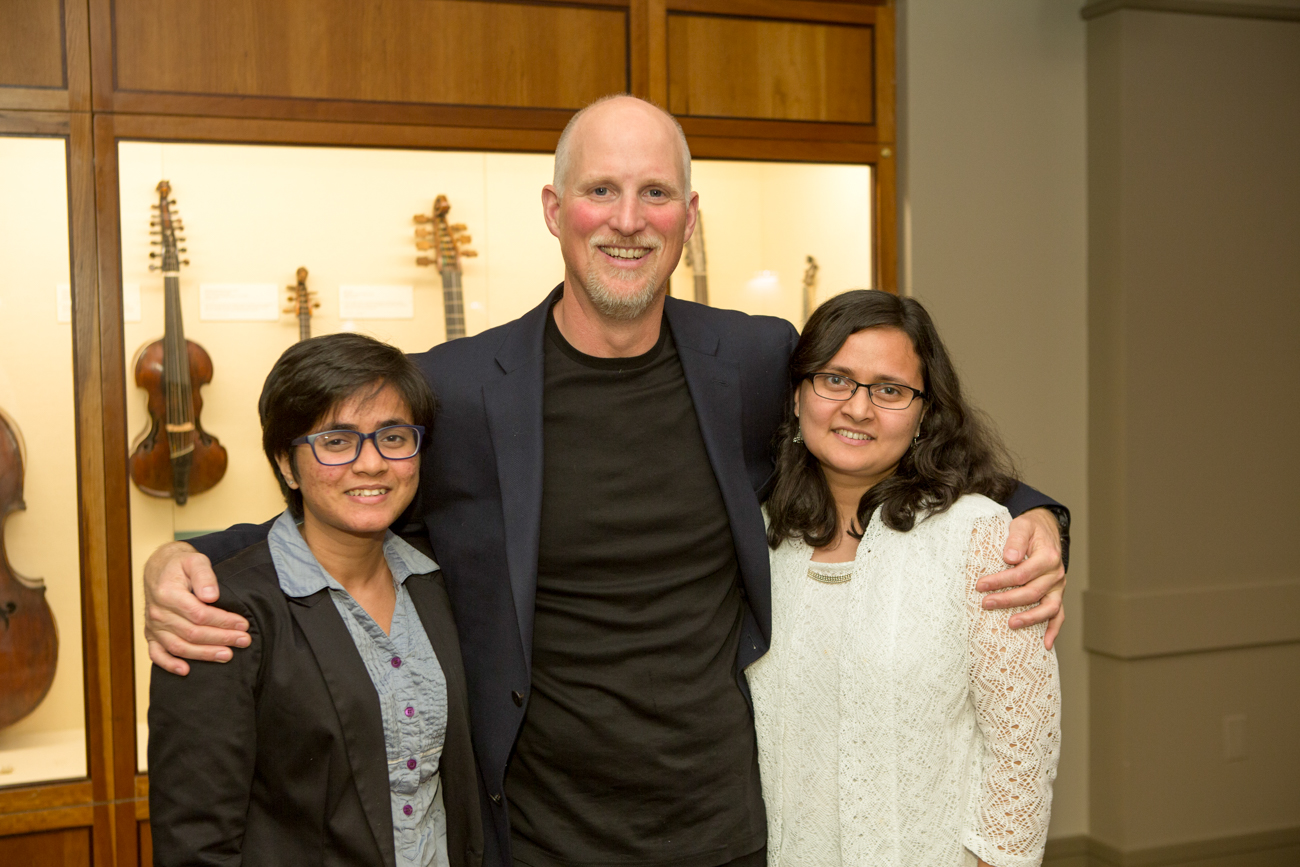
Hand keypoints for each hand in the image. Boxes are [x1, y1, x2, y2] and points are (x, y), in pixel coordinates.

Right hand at [144, 541, 250, 674]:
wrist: (159, 570)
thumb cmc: (181, 565)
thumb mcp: (195, 560)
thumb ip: (204, 575)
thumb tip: (211, 596)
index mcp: (168, 593)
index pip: (199, 614)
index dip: (223, 621)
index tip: (243, 624)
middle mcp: (158, 612)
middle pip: (192, 632)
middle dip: (221, 638)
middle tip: (244, 641)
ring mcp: (153, 626)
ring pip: (179, 646)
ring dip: (204, 654)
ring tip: (227, 655)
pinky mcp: (151, 635)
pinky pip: (157, 654)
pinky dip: (169, 665)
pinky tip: (186, 671)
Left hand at [976, 508, 1065, 649]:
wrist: (1046, 530)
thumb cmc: (1031, 529)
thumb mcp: (1022, 525)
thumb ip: (1016, 540)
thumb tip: (1010, 557)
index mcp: (1048, 557)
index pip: (1022, 574)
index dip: (1000, 581)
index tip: (981, 585)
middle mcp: (1056, 574)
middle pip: (1032, 592)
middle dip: (1007, 600)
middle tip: (986, 603)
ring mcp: (1058, 587)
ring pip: (1048, 608)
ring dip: (1030, 618)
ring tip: (1011, 624)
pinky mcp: (1057, 595)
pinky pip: (1059, 615)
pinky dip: (1054, 630)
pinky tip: (1045, 644)